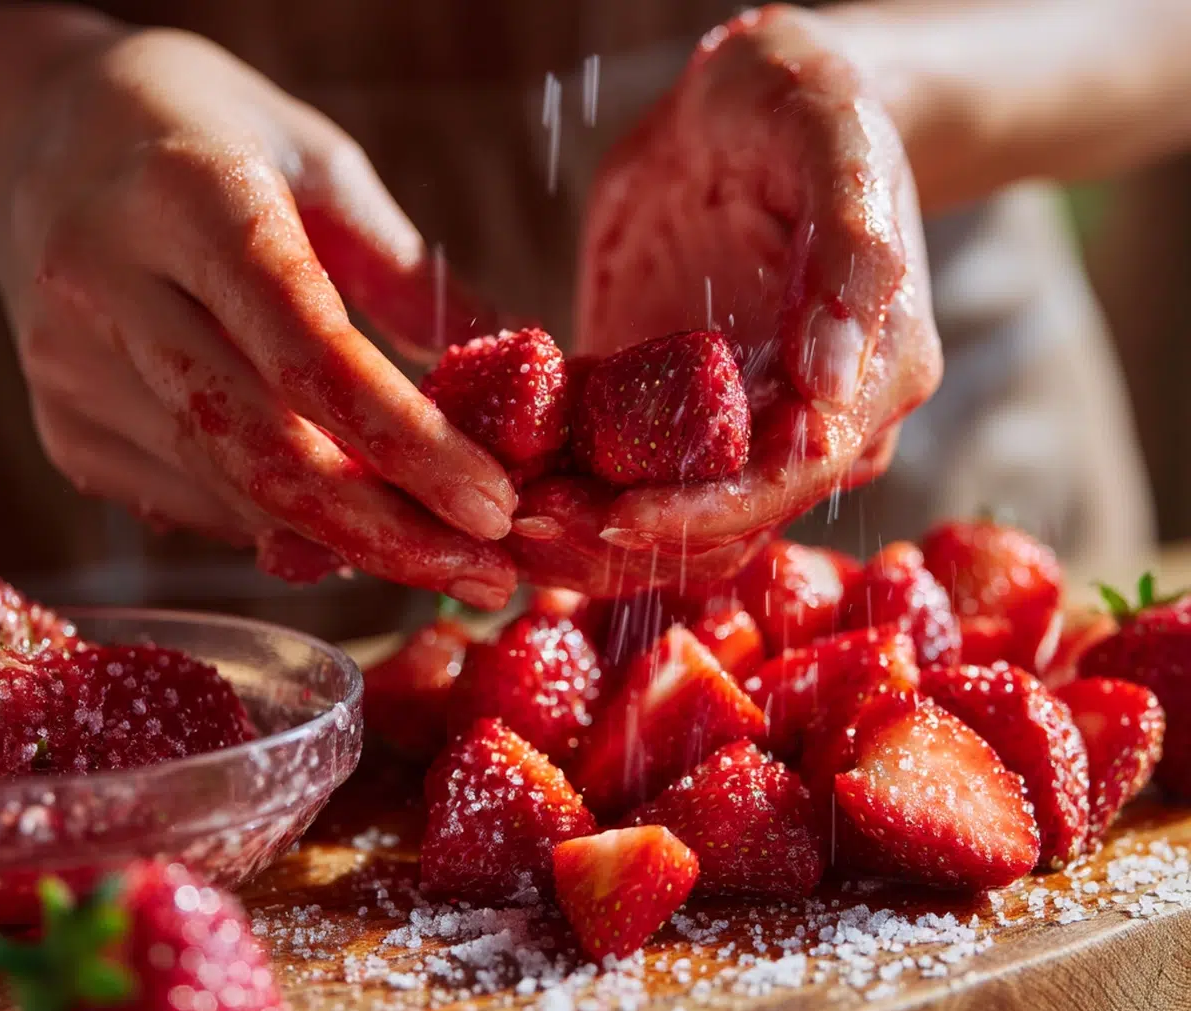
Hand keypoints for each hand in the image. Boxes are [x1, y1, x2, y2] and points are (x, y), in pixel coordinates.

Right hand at [0, 25, 515, 607]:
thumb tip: (521, 369)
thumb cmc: (207, 136)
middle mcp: (110, 287)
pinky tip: (343, 525)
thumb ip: (408, 276)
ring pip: (232, 496)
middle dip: (392, 538)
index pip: (314, 354)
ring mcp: (72, 367)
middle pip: (267, 455)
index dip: (414, 447)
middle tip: (489, 577)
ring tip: (443, 556)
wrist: (43, 133)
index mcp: (189, 200)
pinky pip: (194, 509)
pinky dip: (281, 528)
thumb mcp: (320, 166)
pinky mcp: (63, 426)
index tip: (496, 505)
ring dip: (350, 545)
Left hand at [515, 5, 940, 588]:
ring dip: (596, 539)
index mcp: (869, 379)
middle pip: (729, 526)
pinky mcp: (684, 425)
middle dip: (630, 537)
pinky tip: (520, 489)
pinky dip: (582, 503)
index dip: (704, 514)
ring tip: (514, 516)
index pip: (790, 479)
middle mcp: (819, 427)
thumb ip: (854, 252)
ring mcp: (749, 433)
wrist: (742, 108)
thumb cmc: (793, 99)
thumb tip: (831, 384)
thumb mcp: (831, 131)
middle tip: (531, 521)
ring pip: (681, 531)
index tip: (614, 516)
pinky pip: (639, 492)